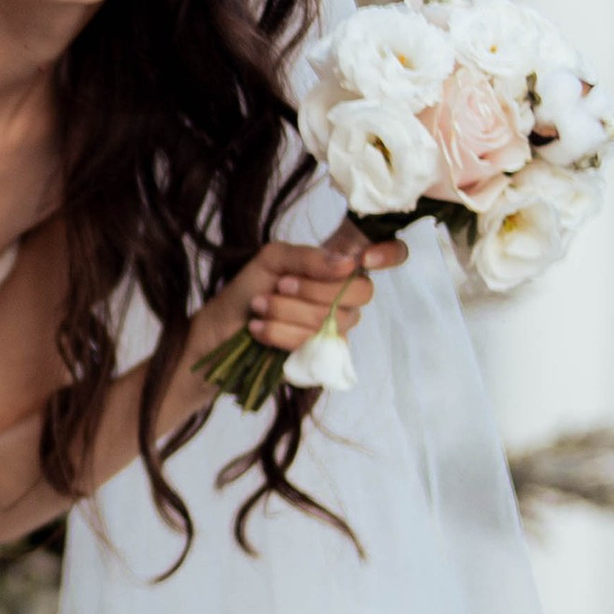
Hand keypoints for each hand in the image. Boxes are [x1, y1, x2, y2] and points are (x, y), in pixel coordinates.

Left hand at [211, 234, 406, 370]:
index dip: (390, 254)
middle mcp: (347, 298)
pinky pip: (316, 345)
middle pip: (362, 292)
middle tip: (279, 284)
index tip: (365, 257)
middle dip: (314, 289)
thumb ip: (309, 257)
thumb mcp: (273, 259)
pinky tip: (260, 329)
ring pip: (334, 320)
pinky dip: (282, 334)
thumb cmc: (249, 289)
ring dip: (287, 310)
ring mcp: (339, 330)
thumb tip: (349, 264)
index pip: (392, 255)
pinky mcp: (324, 359)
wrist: (221, 330)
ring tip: (259, 306)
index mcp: (340, 268)